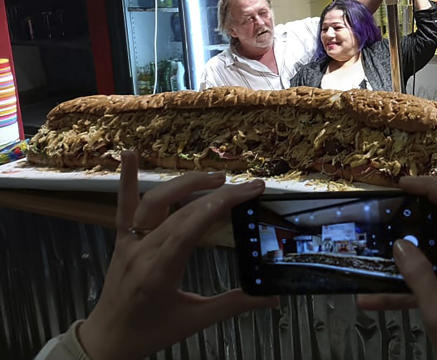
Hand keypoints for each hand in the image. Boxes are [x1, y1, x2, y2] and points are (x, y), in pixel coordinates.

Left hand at [78, 151, 277, 359]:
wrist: (106, 341)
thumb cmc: (149, 333)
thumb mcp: (195, 321)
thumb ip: (234, 304)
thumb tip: (273, 299)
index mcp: (160, 271)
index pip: (194, 225)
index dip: (225, 202)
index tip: (253, 189)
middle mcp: (142, 250)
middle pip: (182, 210)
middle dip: (219, 193)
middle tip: (249, 185)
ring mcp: (128, 241)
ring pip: (155, 200)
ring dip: (187, 183)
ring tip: (217, 177)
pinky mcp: (121, 239)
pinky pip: (122, 205)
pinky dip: (126, 178)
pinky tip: (129, 153)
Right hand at [356, 177, 436, 359]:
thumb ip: (418, 275)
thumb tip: (400, 244)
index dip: (431, 186)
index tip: (403, 184)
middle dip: (410, 216)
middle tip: (381, 216)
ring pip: (429, 248)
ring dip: (401, 253)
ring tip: (372, 253)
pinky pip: (426, 274)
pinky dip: (403, 283)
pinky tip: (373, 296)